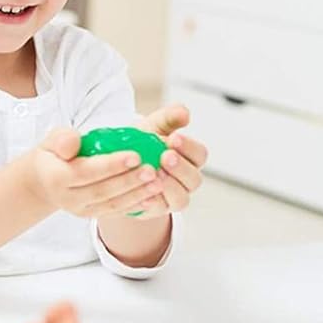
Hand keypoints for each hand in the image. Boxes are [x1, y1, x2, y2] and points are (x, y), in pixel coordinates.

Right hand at [27, 129, 165, 218]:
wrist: (45, 182)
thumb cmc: (53, 155)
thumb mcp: (51, 141)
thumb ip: (62, 139)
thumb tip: (73, 142)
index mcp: (58, 178)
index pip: (88, 171)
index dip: (112, 165)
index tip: (135, 155)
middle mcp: (69, 198)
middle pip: (103, 191)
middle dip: (130, 181)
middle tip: (152, 170)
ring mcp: (81, 210)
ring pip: (112, 204)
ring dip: (137, 195)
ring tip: (157, 183)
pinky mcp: (92, 216)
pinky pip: (116, 212)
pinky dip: (135, 205)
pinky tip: (152, 197)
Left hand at [122, 103, 206, 218]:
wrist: (122, 165)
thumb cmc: (143, 145)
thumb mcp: (154, 127)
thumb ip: (169, 118)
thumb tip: (184, 112)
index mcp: (189, 158)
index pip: (199, 154)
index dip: (189, 147)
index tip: (174, 138)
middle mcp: (186, 180)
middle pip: (194, 179)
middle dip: (180, 168)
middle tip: (165, 156)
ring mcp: (174, 196)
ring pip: (181, 198)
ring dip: (169, 187)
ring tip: (154, 175)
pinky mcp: (158, 209)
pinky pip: (160, 210)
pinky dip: (152, 202)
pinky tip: (142, 192)